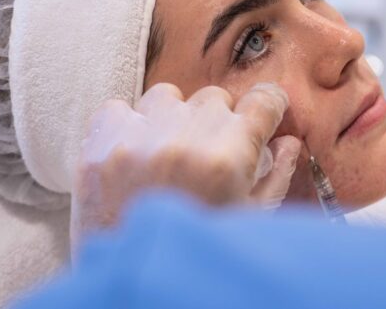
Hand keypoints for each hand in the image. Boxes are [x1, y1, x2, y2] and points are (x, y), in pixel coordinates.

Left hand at [70, 82, 299, 249]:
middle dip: (218, 122)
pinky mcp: (98, 150)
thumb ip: (275, 178)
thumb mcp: (248, 224)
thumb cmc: (199, 257)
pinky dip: (127, 125)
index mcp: (227, 160)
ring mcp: (136, 144)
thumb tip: (287, 143)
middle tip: (210, 154)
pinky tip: (135, 153)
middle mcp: (182, 143)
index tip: (265, 109)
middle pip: (213, 99)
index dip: (268, 104)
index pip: (261, 101)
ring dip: (173, 117)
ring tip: (169, 152)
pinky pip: (117, 108)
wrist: (131, 293)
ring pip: (166, 96)